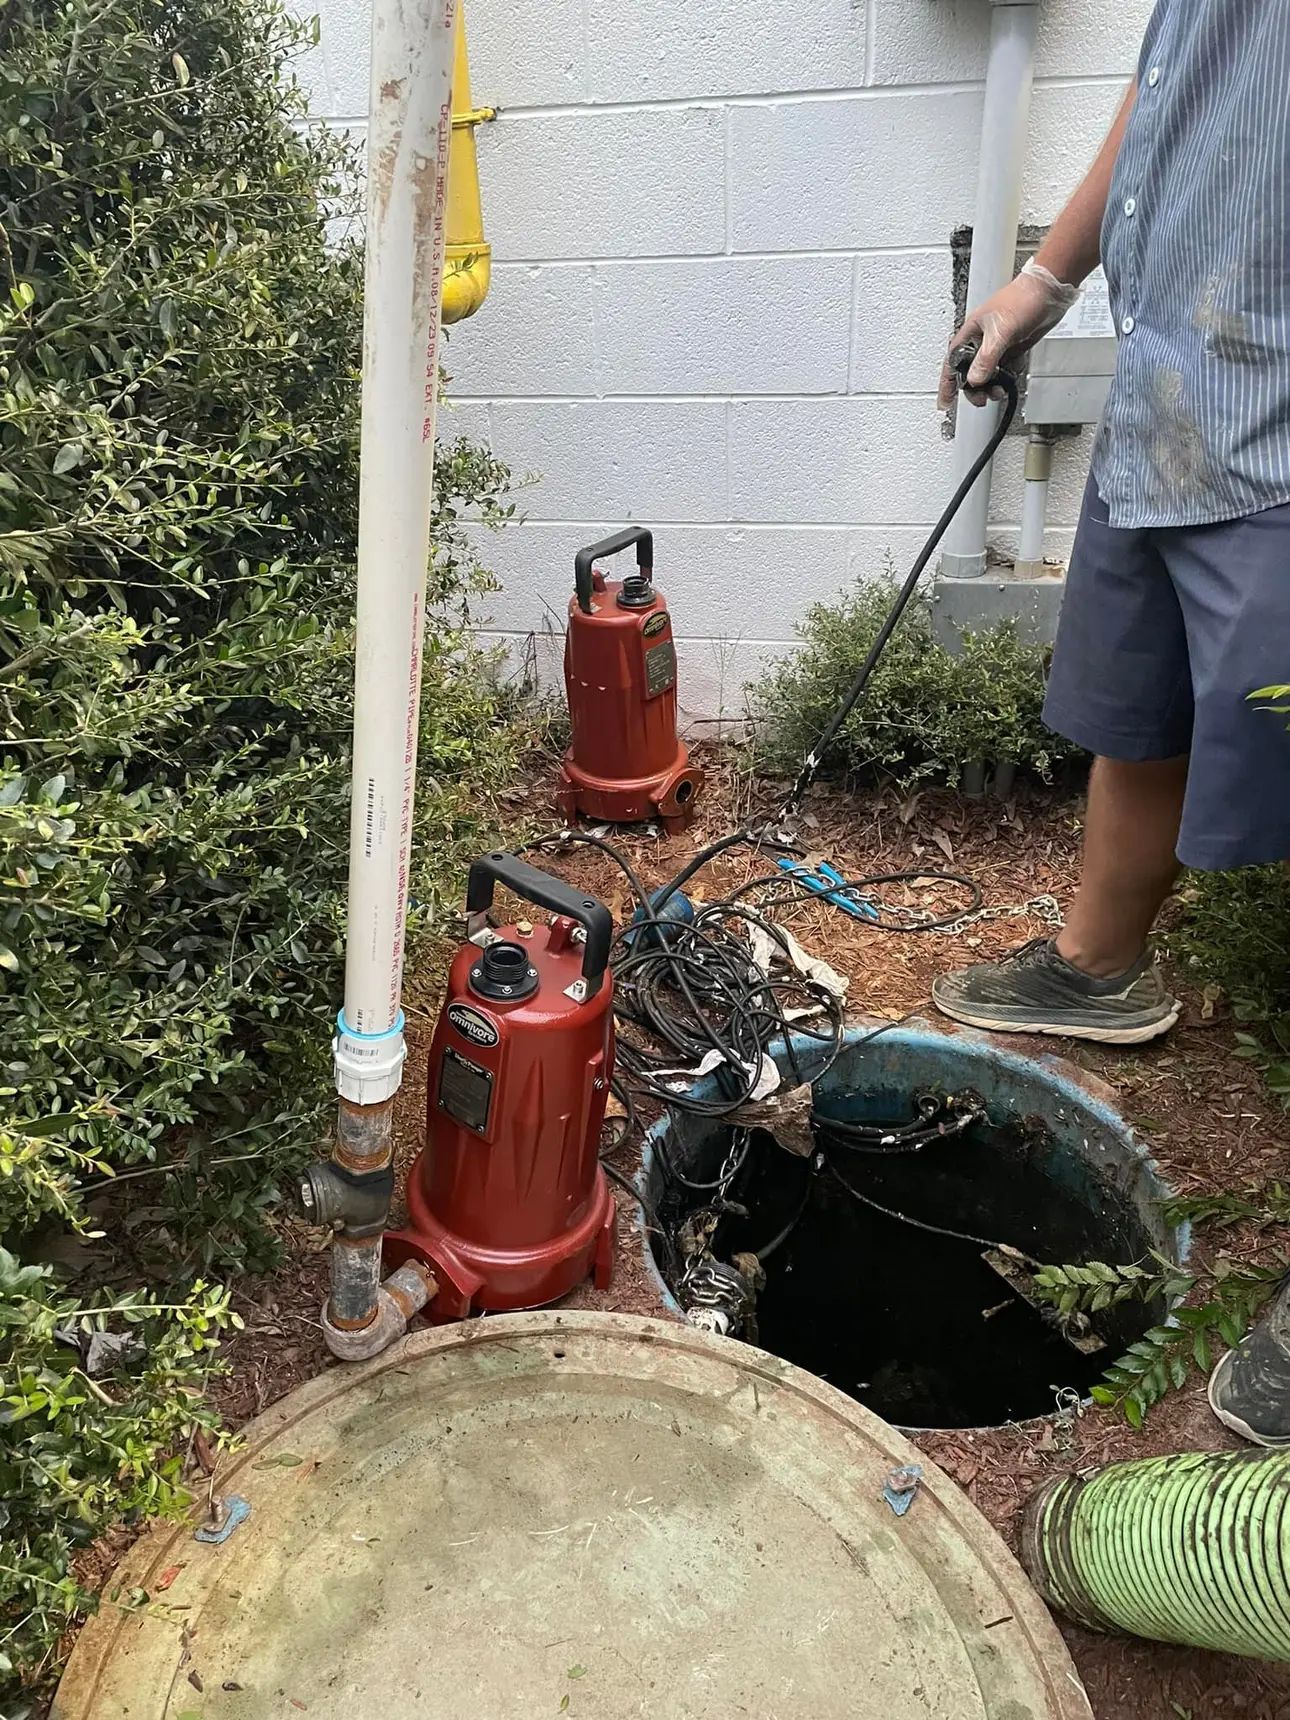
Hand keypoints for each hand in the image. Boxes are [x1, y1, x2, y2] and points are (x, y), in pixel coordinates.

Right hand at [939, 261, 1080, 407]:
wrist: (1049, 291)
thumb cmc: (1022, 299)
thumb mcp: (1000, 332)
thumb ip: (987, 358)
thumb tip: (976, 379)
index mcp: (971, 333)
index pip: (952, 362)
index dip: (948, 383)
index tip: (946, 402)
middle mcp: (982, 340)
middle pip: (971, 373)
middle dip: (975, 388)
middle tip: (983, 399)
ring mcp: (998, 345)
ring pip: (989, 373)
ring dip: (993, 385)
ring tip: (999, 391)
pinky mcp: (1013, 347)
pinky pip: (1006, 369)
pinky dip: (1008, 376)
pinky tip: (1012, 375)